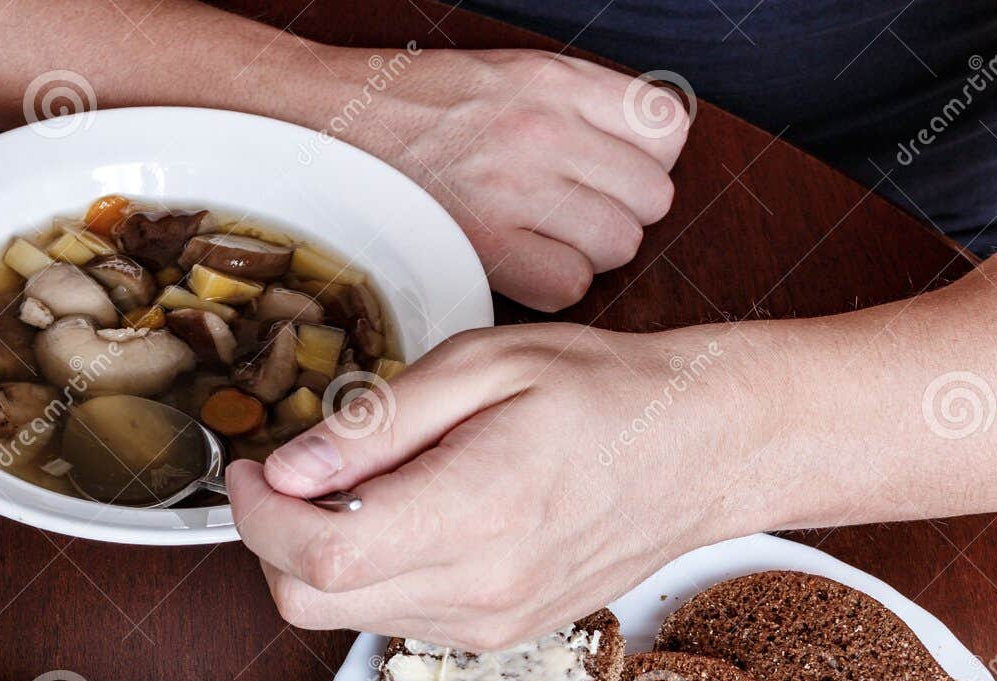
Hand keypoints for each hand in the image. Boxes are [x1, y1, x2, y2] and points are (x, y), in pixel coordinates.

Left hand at [227, 323, 768, 650]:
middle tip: (287, 476)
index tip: (250, 468)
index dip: (255, 515)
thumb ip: (374, 423)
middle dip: (271, 541)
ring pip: (343, 617)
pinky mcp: (495, 635)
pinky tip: (408, 514)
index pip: (317, 556)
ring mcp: (488, 626)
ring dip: (322, 556)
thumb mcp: (484, 366)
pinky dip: (371, 572)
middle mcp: (478, 593)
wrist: (701, 453)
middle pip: (310, 604)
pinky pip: (393, 616)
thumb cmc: (603, 393)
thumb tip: (287, 470)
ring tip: (368, 484)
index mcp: (474, 516)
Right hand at [323, 48, 689, 311]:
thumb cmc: (414, 106)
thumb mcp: (510, 77)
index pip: (666, 129)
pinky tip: (522, 267)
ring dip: (589, 254)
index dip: (645, 161)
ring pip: (618, 246)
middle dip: (621, 213)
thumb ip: (578, 107)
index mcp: (555, 82)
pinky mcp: (485, 243)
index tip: (611, 173)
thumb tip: (632, 152)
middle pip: (651, 197)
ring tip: (542, 240)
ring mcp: (515, 188)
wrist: (330, 124)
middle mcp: (544, 130)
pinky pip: (569, 285)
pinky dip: (554, 286)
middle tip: (573, 215)